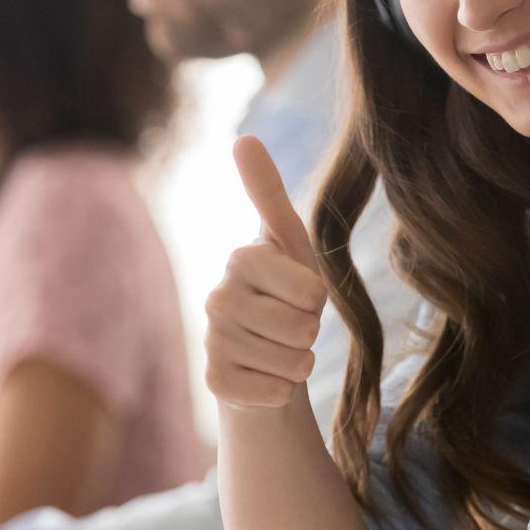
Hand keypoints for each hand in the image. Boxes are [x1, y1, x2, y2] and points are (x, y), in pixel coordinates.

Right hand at [204, 137, 325, 409]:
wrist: (265, 356)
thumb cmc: (284, 292)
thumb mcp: (289, 242)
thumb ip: (268, 192)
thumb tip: (244, 137)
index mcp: (241, 258)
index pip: (310, 288)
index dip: (317, 296)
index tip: (299, 292)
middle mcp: (217, 298)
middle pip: (303, 326)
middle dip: (311, 332)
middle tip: (291, 325)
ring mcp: (212, 342)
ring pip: (293, 362)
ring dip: (299, 361)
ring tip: (280, 349)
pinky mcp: (215, 382)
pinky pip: (277, 392)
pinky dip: (283, 389)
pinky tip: (265, 376)